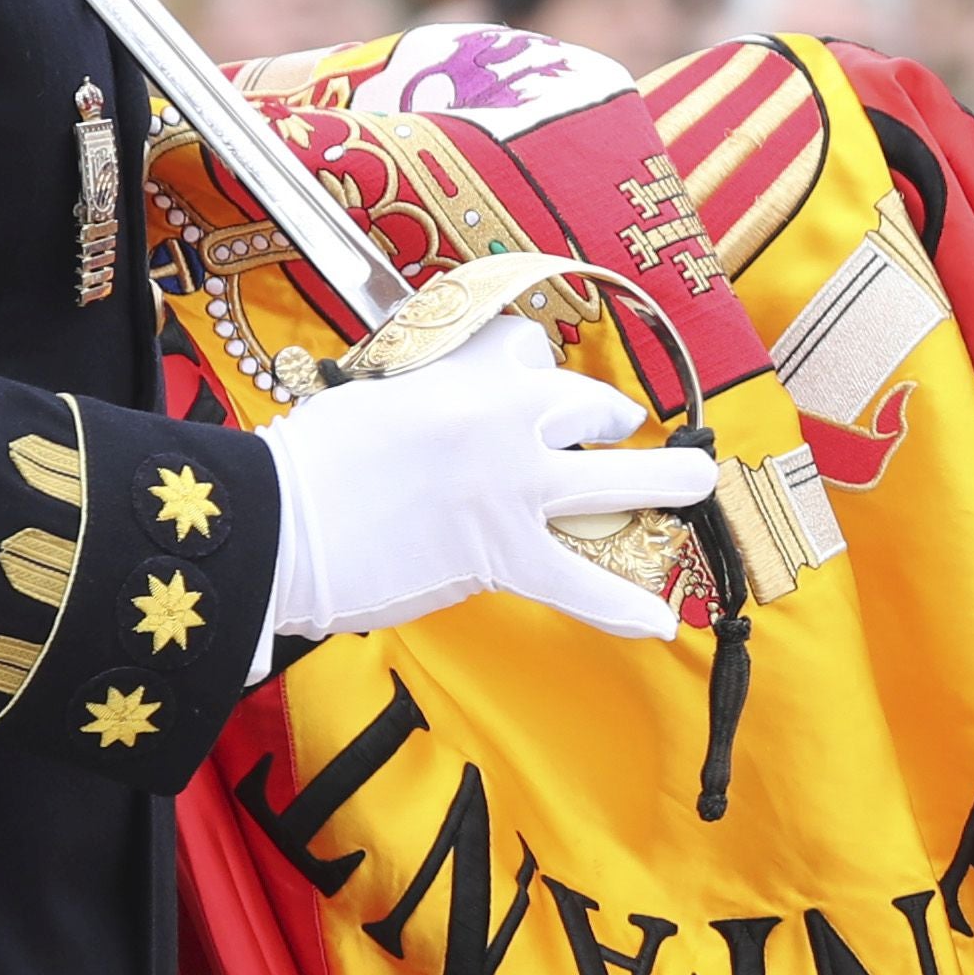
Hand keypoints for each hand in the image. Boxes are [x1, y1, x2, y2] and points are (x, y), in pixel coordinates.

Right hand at [257, 317, 714, 644]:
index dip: (537, 374)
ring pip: (616, 482)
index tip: (535, 388)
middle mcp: (502, 421)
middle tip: (620, 430)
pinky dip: (621, 607)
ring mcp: (512, 488)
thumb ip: (423, 402)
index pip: (527, 352)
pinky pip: (581, 583)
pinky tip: (659, 622)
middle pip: (589, 405)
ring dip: (665, 483)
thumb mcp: (371, 397)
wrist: (277, 521)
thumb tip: (436, 420)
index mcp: (460, 374)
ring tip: (696, 487)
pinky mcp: (505, 554)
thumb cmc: (306, 463)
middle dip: (612, 419)